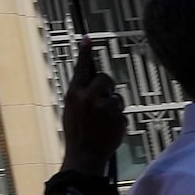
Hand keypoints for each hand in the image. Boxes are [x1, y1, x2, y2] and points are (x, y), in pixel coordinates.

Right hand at [57, 44, 126, 175]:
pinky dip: (118, 119)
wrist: (85, 156)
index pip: (81, 68)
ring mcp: (104, 107)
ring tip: (104, 122)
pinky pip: (122, 111)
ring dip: (113, 106)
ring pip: (116, 97)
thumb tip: (94, 82)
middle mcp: (88, 97)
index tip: (88, 38)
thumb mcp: (72, 110)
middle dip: (107, 87)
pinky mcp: (117, 117)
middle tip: (104, 99)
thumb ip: (82, 95)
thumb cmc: (77, 132)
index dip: (85, 53)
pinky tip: (110, 130)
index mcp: (74, 94)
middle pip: (105, 79)